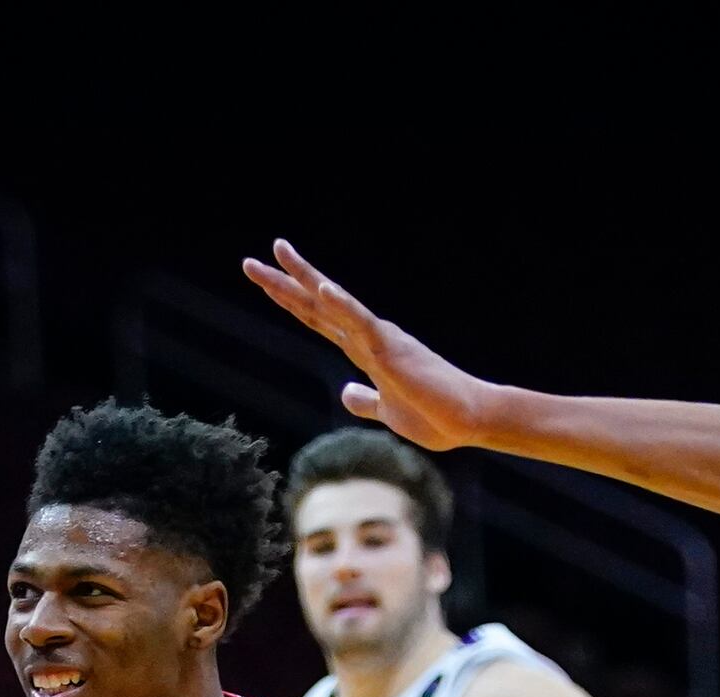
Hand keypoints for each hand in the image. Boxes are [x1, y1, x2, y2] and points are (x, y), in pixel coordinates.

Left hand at [242, 241, 499, 452]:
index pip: (319, 320)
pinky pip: (362, 324)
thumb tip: (347, 392)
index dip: (291, 300)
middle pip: (317, 306)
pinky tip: (322, 288)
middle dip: (283, 283)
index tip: (266, 280)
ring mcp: (379, 340)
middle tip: (251, 262)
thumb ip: (366, 399)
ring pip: (333, 304)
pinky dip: (342, 305)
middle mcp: (368, 338)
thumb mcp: (387, 412)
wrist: (468, 421)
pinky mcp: (393, 351)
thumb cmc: (435, 416)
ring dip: (303, 279)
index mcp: (364, 351)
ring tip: (278, 253)